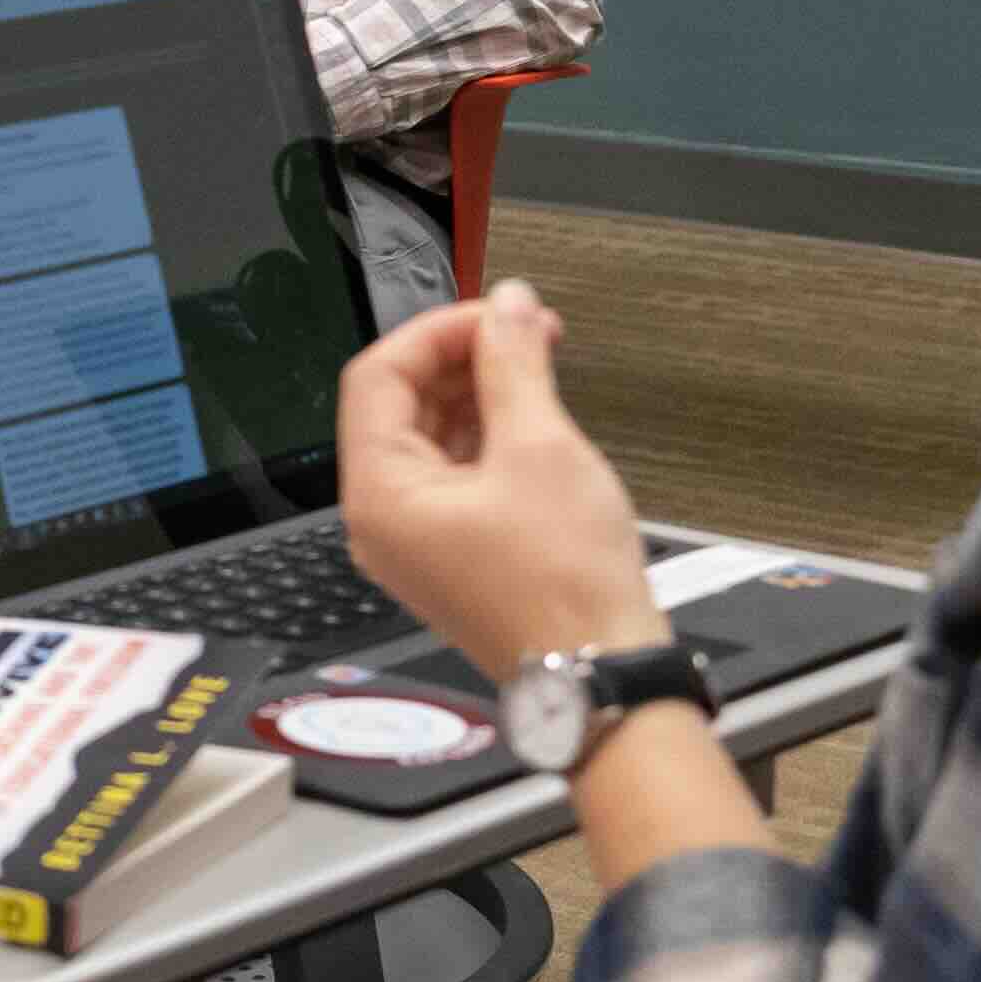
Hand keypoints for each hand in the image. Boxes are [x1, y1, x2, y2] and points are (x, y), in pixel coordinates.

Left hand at [335, 283, 661, 678]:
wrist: (602, 672)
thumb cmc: (567, 588)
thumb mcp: (540, 448)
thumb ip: (515, 364)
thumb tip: (508, 309)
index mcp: (380, 496)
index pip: (378, 377)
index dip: (437, 331)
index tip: (494, 313)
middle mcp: (384, 522)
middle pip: (400, 405)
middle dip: (462, 357)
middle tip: (525, 329)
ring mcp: (418, 542)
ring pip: (432, 437)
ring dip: (480, 391)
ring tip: (539, 361)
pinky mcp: (456, 553)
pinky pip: (457, 474)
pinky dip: (490, 434)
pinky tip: (535, 412)